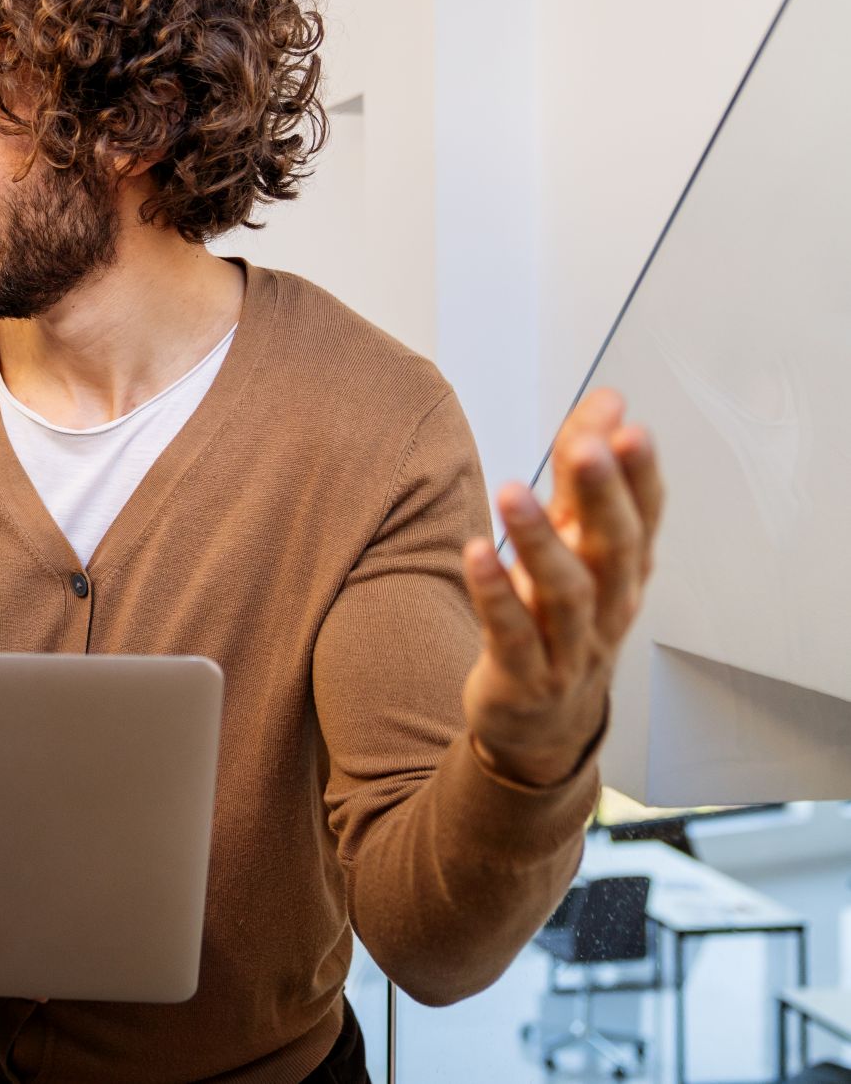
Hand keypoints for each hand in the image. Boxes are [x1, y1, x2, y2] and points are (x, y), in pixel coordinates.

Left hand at [460, 388, 665, 787]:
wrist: (542, 722)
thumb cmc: (561, 616)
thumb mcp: (575, 541)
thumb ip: (585, 470)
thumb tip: (607, 398)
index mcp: (625, 568)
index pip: (645, 515)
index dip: (640, 474)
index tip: (630, 427)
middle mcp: (609, 606)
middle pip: (615, 548)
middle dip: (605, 496)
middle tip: (589, 448)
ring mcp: (571, 646)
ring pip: (567, 591)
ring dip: (540, 539)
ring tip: (513, 491)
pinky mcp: (524, 676)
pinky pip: (512, 633)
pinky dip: (495, 594)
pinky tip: (474, 554)